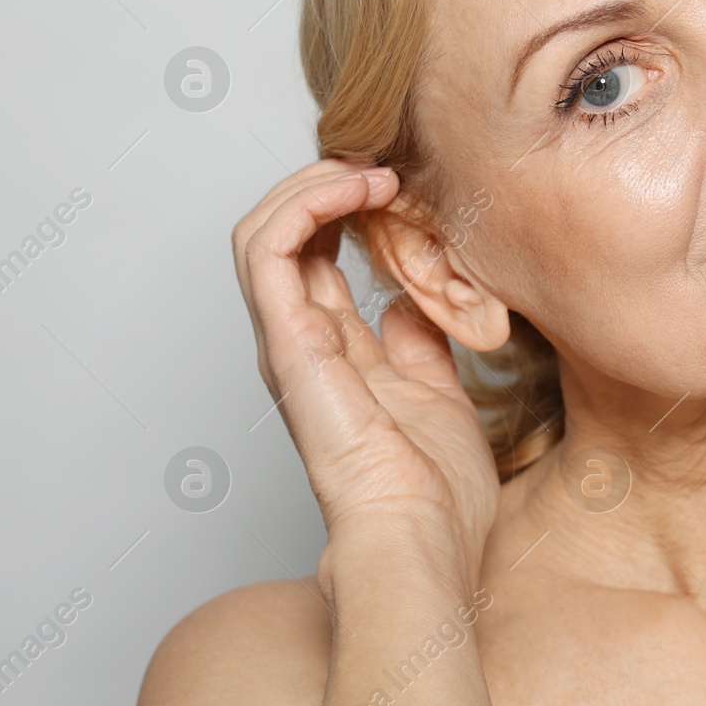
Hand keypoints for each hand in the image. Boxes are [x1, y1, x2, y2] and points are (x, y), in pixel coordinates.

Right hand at [231, 159, 499, 582]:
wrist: (423, 541)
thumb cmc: (437, 495)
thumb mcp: (441, 397)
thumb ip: (422, 349)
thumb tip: (417, 305)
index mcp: (336, 356)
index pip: (319, 256)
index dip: (352, 208)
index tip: (407, 186)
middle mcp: (301, 345)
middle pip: (288, 234)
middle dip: (330, 182)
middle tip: (387, 164)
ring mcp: (288, 344)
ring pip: (264, 229)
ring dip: (314, 183)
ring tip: (374, 170)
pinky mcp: (287, 344)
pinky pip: (268, 250)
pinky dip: (306, 203)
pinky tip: (360, 190)